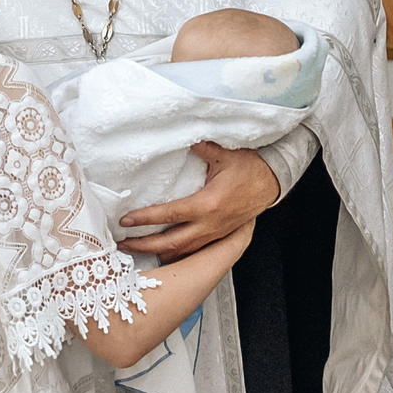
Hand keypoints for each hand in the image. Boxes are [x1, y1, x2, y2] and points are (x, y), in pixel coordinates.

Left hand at [120, 143, 278, 257]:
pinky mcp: (217, 235)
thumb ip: (202, 147)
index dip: (146, 219)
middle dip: (144, 246)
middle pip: (170, 243)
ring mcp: (214, 233)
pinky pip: (193, 250)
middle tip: (121, 244)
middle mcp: (209, 224)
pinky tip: (162, 252)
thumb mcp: (226, 154)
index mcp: (207, 205)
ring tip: (135, 250)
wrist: (271, 183)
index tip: (126, 221)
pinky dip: (175, 253)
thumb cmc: (250, 169)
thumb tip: (184, 138)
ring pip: (181, 251)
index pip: (170, 215)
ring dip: (157, 252)